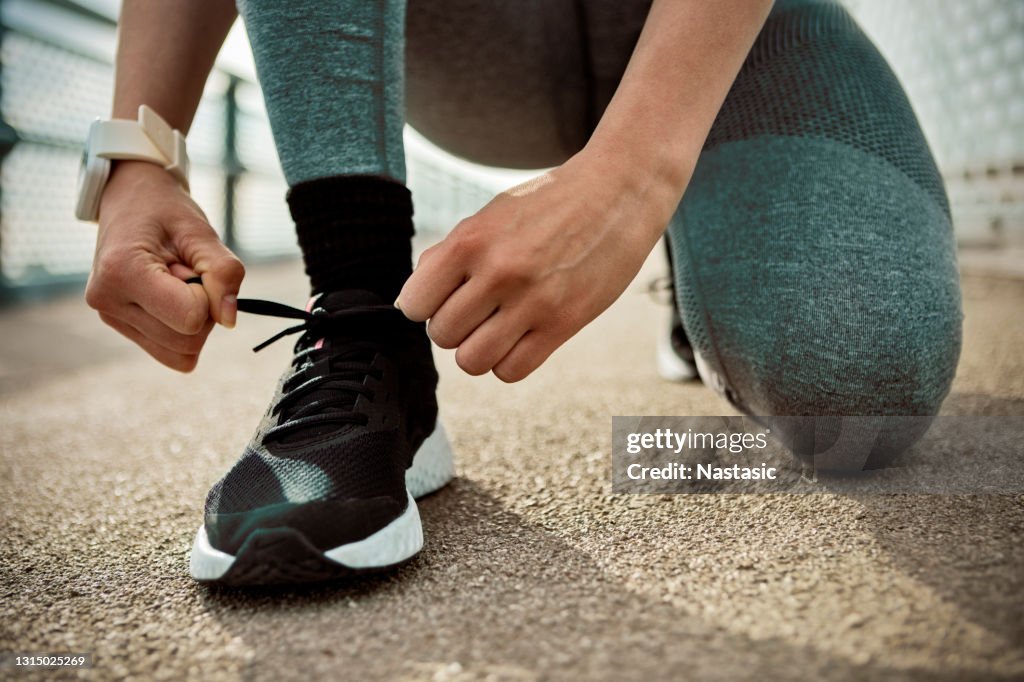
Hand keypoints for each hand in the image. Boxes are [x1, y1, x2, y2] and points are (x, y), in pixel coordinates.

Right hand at [85, 161, 244, 371]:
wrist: (129, 199)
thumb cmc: (165, 210)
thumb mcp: (200, 232)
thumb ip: (224, 273)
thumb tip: (230, 321)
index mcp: (121, 272)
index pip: (191, 317)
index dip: (208, 295)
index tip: (191, 265)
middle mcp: (107, 301)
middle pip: (188, 341)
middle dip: (203, 310)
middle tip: (184, 270)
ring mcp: (110, 317)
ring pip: (181, 353)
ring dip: (193, 320)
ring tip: (174, 281)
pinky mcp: (119, 326)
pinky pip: (171, 354)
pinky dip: (182, 330)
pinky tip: (169, 298)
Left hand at [396, 151, 679, 381]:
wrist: (617, 193)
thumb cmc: (548, 205)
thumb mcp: (490, 217)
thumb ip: (450, 257)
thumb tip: (410, 304)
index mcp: (471, 241)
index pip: (415, 303)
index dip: (426, 305)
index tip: (446, 298)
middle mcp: (498, 272)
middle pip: (443, 336)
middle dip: (455, 328)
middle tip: (478, 310)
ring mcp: (532, 301)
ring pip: (472, 361)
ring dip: (479, 350)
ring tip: (497, 328)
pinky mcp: (563, 323)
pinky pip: (512, 371)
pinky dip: (509, 362)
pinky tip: (520, 338)